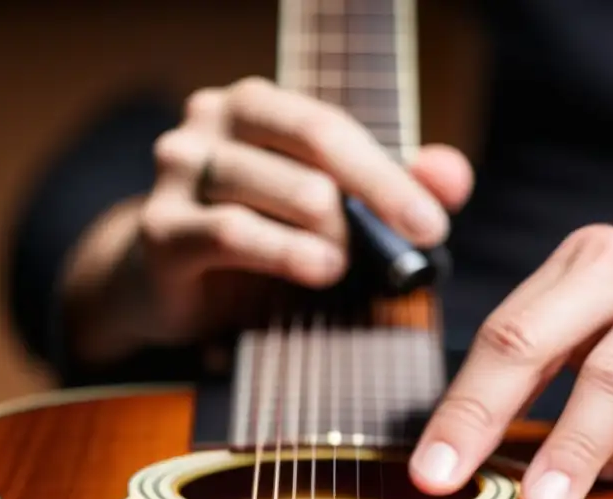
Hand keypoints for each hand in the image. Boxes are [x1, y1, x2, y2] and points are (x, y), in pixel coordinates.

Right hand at [102, 77, 472, 351]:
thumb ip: (387, 187)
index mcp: (255, 105)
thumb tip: (452, 179)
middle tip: (409, 250)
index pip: (333, 125)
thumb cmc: (253, 239)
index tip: (433, 225)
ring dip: (331, 235)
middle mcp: (211, 119)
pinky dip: (286, 253)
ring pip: (281, 189)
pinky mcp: (160, 226)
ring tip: (346, 268)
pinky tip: (319, 271)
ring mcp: (180, 168)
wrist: (161, 281)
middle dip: (374, 198)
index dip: (389, 174)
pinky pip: (233, 232)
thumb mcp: (324, 209)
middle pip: (314, 140)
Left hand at [410, 198, 612, 498]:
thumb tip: (471, 435)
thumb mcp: (603, 300)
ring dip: (570, 451)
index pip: (502, 333)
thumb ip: (544, 349)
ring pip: (612, 382)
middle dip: (482, 418)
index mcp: (581, 261)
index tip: (431, 465)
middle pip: (534, 344)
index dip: (460, 405)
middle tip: (451, 480)